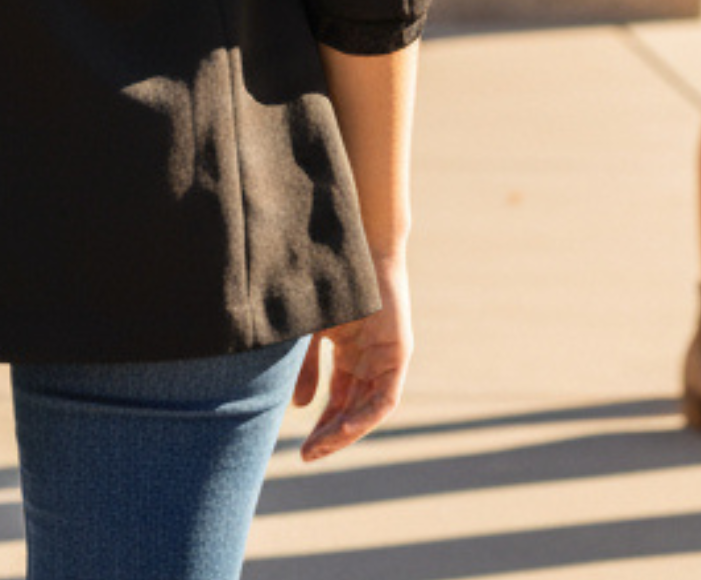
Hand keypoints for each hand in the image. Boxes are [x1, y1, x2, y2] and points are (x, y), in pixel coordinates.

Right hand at [294, 253, 411, 463]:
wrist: (352, 245)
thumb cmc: (328, 282)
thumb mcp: (311, 331)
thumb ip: (306, 367)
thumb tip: (301, 407)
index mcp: (349, 354)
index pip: (338, 401)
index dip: (322, 426)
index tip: (303, 449)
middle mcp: (369, 360)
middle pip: (352, 409)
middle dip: (331, 435)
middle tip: (309, 455)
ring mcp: (385, 356)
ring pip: (369, 408)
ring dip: (346, 430)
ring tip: (322, 446)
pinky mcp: (399, 351)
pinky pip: (385, 395)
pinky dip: (367, 413)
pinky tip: (347, 426)